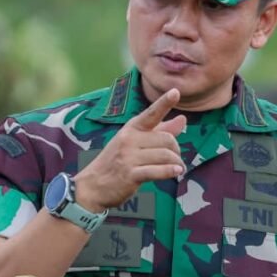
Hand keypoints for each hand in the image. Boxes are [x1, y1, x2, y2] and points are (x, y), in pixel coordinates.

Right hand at [73, 88, 186, 211]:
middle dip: (176, 150)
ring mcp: (128, 157)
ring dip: (176, 163)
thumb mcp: (135, 142)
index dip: (164, 103)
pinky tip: (177, 172)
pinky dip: (170, 171)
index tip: (176, 92)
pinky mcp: (130, 174)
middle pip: (167, 139)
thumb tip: (183, 119)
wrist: (93, 185)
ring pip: (165, 155)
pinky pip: (157, 170)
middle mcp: (129, 139)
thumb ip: (160, 131)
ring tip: (177, 169)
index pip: (151, 114)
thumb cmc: (118, 161)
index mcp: (131, 129)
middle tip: (176, 159)